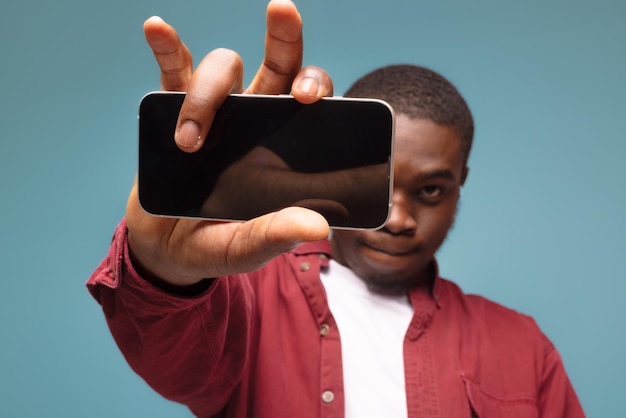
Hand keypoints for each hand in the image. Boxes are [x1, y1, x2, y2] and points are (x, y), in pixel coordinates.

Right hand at [126, 0, 332, 285]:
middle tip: (283, 15)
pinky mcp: (174, 112)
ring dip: (206, 94)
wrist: (169, 247)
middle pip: (278, 65)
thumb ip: (275, 235)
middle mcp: (257, 119)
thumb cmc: (218, 242)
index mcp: (284, 145)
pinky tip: (156, 28)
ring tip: (188, 144)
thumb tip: (317, 226)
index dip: (314, 83)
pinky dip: (167, 48)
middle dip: (285, 37)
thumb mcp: (246, 246)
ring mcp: (217, 113)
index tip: (308, 95)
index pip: (308, 102)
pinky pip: (173, 70)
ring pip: (223, 69)